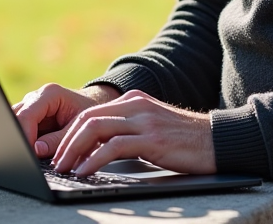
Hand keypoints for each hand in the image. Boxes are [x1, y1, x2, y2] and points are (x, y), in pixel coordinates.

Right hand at [14, 83, 120, 158]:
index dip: (24, 135)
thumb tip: (36, 150)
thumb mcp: (80, 128)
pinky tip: (31, 151)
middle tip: (25, 157)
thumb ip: (58, 140)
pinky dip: (24, 141)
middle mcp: (36, 97)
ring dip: (21, 139)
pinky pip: (20, 129)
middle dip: (18, 137)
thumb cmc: (91, 116)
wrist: (96, 107)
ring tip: (29, 155)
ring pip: (14, 123)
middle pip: (16, 117)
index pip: (27, 115)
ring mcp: (30, 107)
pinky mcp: (29, 118)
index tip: (26, 154)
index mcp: (49, 94)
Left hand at [51, 89, 215, 176]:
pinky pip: (113, 147)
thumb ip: (127, 132)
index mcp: (133, 101)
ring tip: (64, 168)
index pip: (90, 113)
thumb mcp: (152, 129)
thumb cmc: (184, 141)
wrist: (219, 140)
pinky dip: (94, 160)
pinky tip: (85, 171)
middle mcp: (136, 106)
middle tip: (53, 161)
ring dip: (74, 150)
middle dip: (65, 141)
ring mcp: (144, 120)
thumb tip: (97, 150)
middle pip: (88, 118)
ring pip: (96, 129)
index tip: (56, 150)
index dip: (69, 132)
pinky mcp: (152, 138)